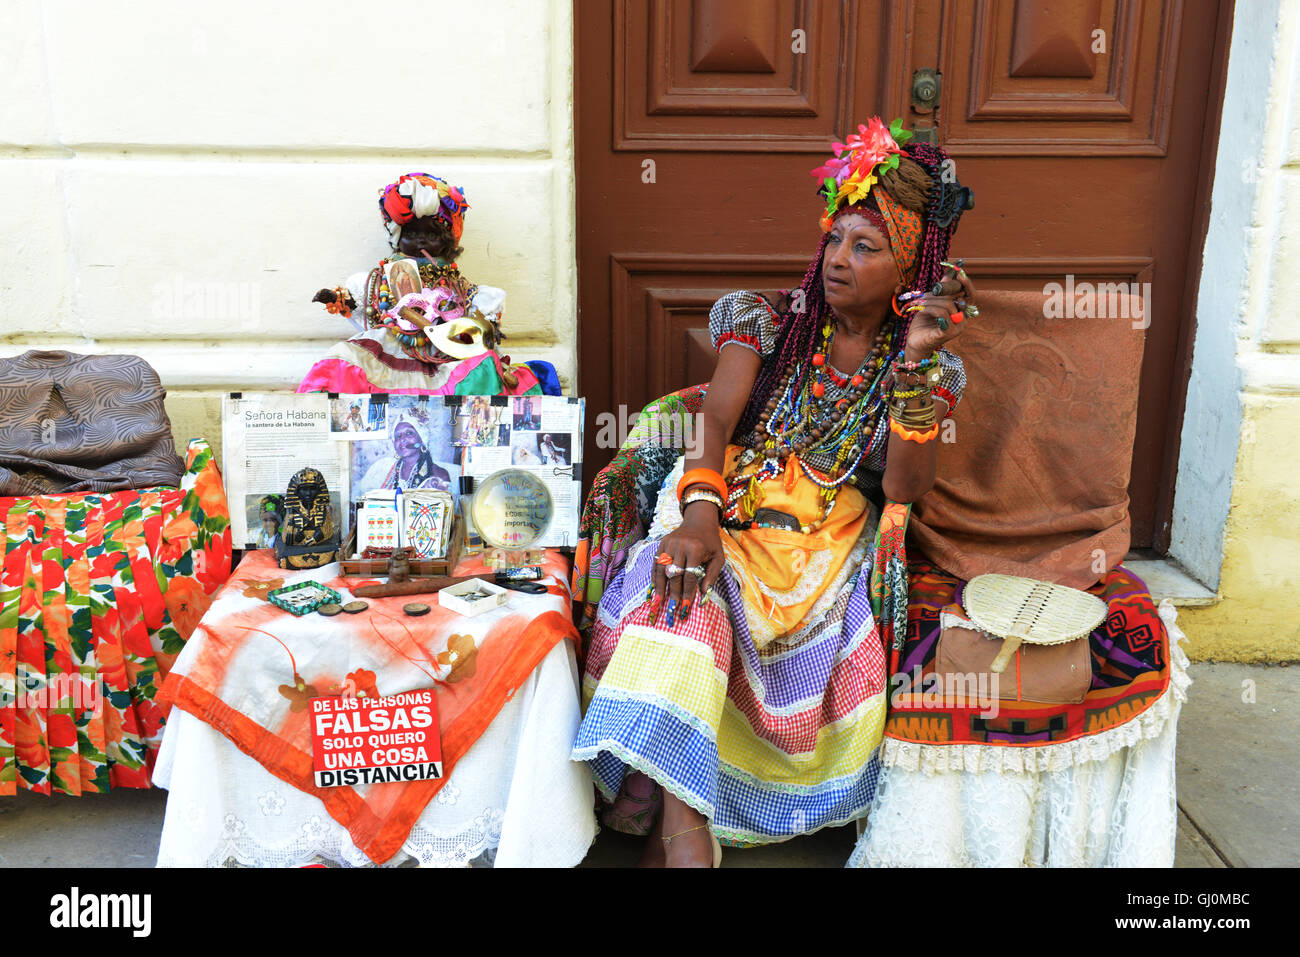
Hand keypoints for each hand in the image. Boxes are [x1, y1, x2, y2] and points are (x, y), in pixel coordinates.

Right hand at [651, 507, 725, 626]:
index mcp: (696, 549)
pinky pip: (656, 562)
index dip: (687, 593)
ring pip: (662, 569)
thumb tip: (703, 595)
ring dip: (660, 588)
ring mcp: (669, 543)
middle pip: (675, 574)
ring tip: (659, 603)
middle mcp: (681, 545)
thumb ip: (711, 576)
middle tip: (672, 609)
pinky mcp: (662, 543)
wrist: (699, 521)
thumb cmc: (711, 543)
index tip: (685, 607)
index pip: (689, 576)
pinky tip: (655, 589)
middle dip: (673, 594)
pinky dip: (655, 577)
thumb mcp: (718, 558)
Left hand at [901, 263, 976, 360]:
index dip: (966, 284)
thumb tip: (949, 271)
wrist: (914, 342)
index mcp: (961, 312)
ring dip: (931, 300)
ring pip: (947, 305)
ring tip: (919, 302)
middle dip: (944, 291)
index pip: (970, 295)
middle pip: (960, 298)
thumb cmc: (924, 323)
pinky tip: (921, 310)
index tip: (959, 272)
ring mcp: (957, 328)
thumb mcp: (932, 303)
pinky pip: (942, 315)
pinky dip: (930, 309)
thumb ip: (942, 290)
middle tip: (931, 289)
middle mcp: (963, 320)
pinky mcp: (948, 334)